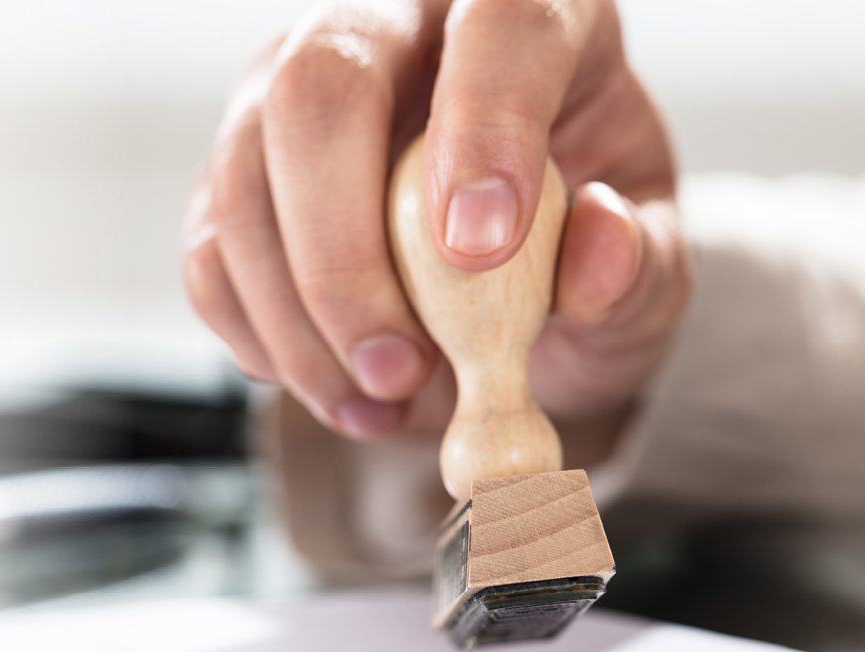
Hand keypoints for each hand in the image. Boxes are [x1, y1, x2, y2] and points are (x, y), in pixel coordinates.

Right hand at [182, 0, 687, 453]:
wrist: (523, 270)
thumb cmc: (586, 236)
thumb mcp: (652, 259)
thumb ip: (638, 259)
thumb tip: (600, 248)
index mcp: (531, 11)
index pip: (499, 26)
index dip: (485, 128)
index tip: (482, 249)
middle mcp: (398, 24)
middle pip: (323, 84)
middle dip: (347, 248)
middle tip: (401, 367)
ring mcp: (296, 82)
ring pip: (246, 171)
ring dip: (301, 315)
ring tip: (383, 400)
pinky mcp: (240, 163)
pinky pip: (212, 248)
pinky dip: (264, 339)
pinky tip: (337, 389)